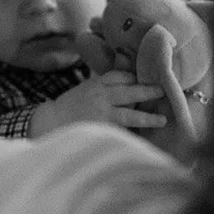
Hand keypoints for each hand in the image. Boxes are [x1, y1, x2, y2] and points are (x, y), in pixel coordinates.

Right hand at [30, 71, 167, 136]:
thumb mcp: (85, 89)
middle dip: (148, 91)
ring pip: (130, 114)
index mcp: (96, 84)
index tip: (146, 80)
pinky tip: (144, 137)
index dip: (135, 78)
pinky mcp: (101, 130)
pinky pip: (121, 131)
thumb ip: (103, 86)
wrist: (50, 122)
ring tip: (162, 119)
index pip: (120, 76)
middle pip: (130, 91)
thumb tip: (127, 82)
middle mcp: (101, 97)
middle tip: (162, 91)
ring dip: (148, 116)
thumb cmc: (69, 107)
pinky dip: (134, 133)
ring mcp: (102, 114)